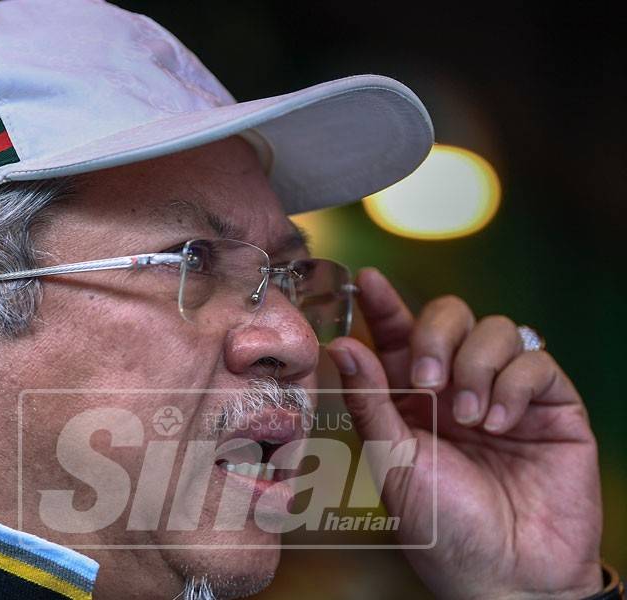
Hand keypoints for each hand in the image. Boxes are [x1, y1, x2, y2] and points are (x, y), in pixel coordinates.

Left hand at [326, 268, 602, 598]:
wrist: (506, 574)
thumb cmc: (440, 524)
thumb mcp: (393, 459)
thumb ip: (370, 399)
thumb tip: (342, 344)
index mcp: (413, 396)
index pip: (400, 333)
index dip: (385, 303)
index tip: (367, 279)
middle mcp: (458, 385)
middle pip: (451, 315)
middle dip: (436, 335)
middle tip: (426, 382)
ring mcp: (506, 392)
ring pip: (495, 329)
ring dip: (476, 367)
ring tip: (469, 418)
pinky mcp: (551, 404)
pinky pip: (534, 361)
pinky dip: (514, 385)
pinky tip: (501, 423)